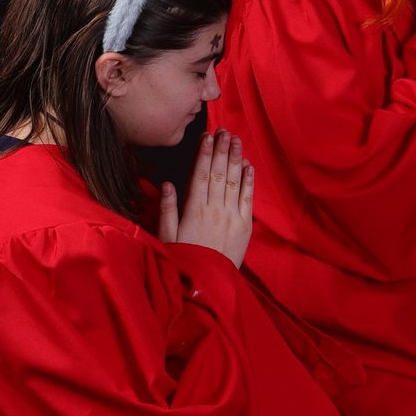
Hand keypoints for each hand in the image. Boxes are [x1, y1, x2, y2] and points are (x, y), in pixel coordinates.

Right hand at [159, 130, 254, 267]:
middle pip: (219, 172)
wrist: (206, 284)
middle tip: (225, 130)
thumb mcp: (166, 235)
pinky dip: (249, 180)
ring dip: (236, 158)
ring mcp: (232, 216)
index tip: (207, 136)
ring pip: (234, 181)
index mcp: (193, 209)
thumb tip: (166, 184)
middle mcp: (214, 209)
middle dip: (222, 149)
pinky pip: (248, 198)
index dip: (205, 153)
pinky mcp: (245, 225)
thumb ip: (167, 208)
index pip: (200, 174)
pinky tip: (248, 165)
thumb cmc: (183, 258)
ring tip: (237, 140)